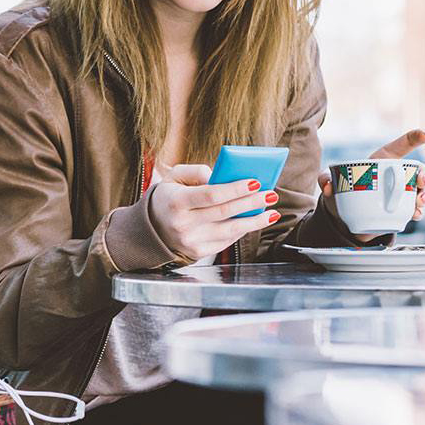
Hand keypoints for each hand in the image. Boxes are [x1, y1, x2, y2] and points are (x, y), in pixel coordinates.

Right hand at [148, 164, 280, 260]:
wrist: (152, 228)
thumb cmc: (168, 197)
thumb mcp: (174, 177)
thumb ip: (195, 171)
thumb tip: (220, 175)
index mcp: (176, 202)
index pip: (211, 195)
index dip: (235, 189)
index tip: (255, 181)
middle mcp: (183, 224)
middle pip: (225, 212)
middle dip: (251, 202)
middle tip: (270, 194)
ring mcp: (192, 241)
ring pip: (230, 230)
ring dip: (254, 221)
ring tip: (271, 211)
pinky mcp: (199, 253)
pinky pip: (227, 240)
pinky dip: (243, 230)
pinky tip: (255, 221)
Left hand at [317, 129, 424, 242]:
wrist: (345, 215)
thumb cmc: (343, 188)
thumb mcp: (332, 180)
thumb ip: (325, 177)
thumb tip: (328, 186)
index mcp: (383, 160)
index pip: (401, 145)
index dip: (415, 137)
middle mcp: (396, 175)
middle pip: (418, 171)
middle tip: (422, 181)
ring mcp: (401, 192)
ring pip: (421, 191)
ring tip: (419, 202)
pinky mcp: (401, 209)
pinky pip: (416, 209)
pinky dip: (418, 212)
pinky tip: (415, 213)